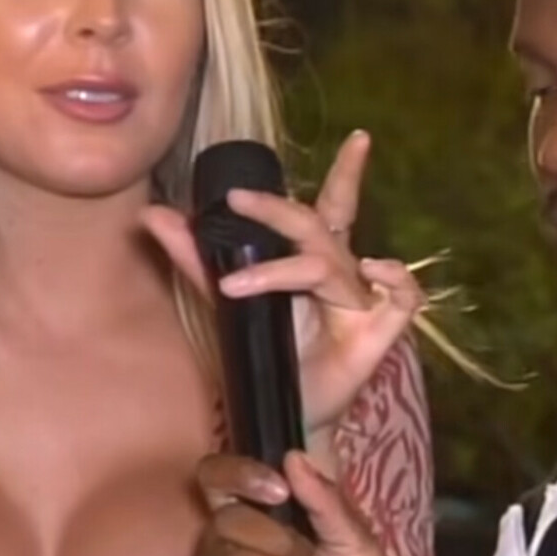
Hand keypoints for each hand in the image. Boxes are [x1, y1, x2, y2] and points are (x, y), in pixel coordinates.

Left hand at [141, 132, 423, 428]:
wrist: (282, 418)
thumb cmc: (271, 359)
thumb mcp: (228, 306)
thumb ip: (198, 260)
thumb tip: (154, 214)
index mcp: (316, 262)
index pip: (333, 207)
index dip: (348, 173)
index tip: (360, 137)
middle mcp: (342, 274)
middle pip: (319, 225)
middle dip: (278, 210)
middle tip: (239, 201)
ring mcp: (362, 302)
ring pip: (332, 264)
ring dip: (283, 270)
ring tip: (236, 288)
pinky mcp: (379, 333)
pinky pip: (402, 296)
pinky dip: (392, 278)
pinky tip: (369, 271)